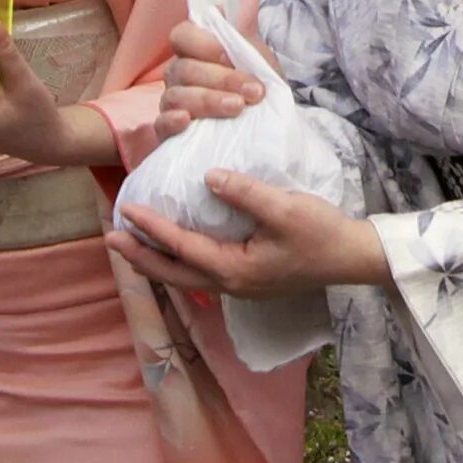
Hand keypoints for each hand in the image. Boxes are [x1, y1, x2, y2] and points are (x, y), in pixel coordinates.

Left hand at [116, 172, 388, 299]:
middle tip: (110, 238)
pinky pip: (201, 273)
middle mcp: (231, 284)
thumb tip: (208, 177)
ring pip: (185, 277)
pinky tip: (175, 248)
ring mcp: (240, 286)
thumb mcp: (285, 209)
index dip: (151, 227)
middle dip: (140, 257)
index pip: (181, 247)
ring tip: (132, 245)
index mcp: (234, 270)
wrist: (352, 259)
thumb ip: (244, 193)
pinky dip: (178, 262)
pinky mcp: (248, 279)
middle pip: (173, 274)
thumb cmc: (321, 233)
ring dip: (156, 262)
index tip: (124, 210)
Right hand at [157, 20, 260, 137]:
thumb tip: (218, 11)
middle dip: (222, 79)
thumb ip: (238, 40)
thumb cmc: (258, 89)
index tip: (231, 58)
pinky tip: (186, 121)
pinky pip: (160, 125)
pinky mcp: (169, 132)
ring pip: (176, 96)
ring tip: (238, 108)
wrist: (269, 128)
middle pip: (184, 69)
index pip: (182, 35)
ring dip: (208, 100)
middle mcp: (178, 74)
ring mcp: (171, 103)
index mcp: (195, 52)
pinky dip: (171, 121)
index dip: (203, 44)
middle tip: (253, 92)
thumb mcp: (258, 62)